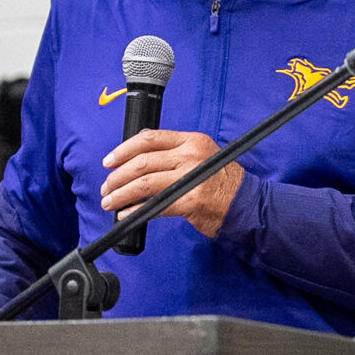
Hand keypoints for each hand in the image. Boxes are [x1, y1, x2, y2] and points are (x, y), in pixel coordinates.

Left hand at [101, 129, 244, 237]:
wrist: (247, 205)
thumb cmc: (223, 185)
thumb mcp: (201, 157)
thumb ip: (174, 155)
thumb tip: (138, 162)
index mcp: (191, 141)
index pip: (149, 139)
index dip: (123, 150)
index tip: (109, 161)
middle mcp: (190, 155)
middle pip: (142, 162)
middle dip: (118, 176)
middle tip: (107, 187)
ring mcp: (191, 177)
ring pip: (144, 183)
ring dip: (121, 194)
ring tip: (110, 202)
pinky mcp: (190, 201)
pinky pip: (155, 205)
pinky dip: (136, 210)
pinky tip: (126, 215)